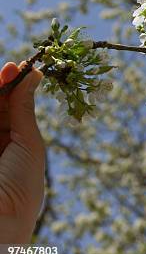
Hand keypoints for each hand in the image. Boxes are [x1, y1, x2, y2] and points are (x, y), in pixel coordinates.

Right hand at [0, 61, 44, 243]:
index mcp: (14, 145)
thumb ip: (24, 110)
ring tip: (3, 75)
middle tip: (9, 68)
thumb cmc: (21, 187)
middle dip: (1, 86)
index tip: (17, 67)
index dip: (13, 87)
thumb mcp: (29, 144)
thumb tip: (34, 75)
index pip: (11, 108)